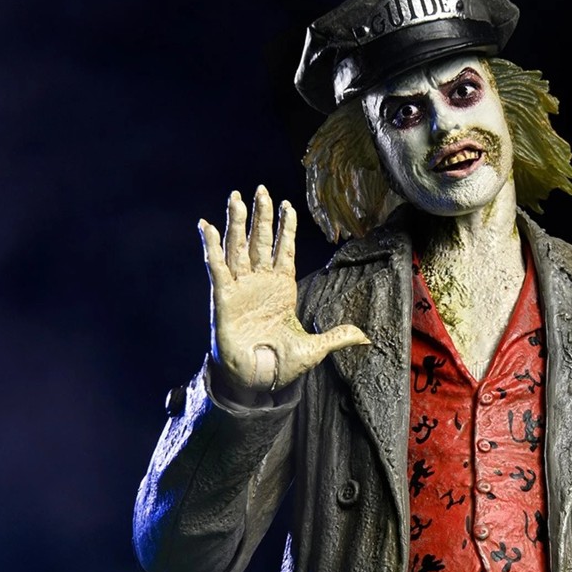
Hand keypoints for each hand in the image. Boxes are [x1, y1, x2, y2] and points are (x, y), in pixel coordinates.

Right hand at [201, 185, 369, 392]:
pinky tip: (207, 226)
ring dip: (237, 223)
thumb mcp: (315, 349)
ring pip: (238, 247)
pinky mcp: (222, 297)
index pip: (284, 250)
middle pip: (260, 241)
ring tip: (236, 198)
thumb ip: (337, 337)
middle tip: (262, 190)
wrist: (257, 381)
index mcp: (282, 288)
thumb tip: (365, 338)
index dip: (285, 228)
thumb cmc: (281, 364)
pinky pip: (216, 266)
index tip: (287, 205)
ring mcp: (240, 288)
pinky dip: (211, 246)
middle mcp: (260, 283)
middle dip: (261, 216)